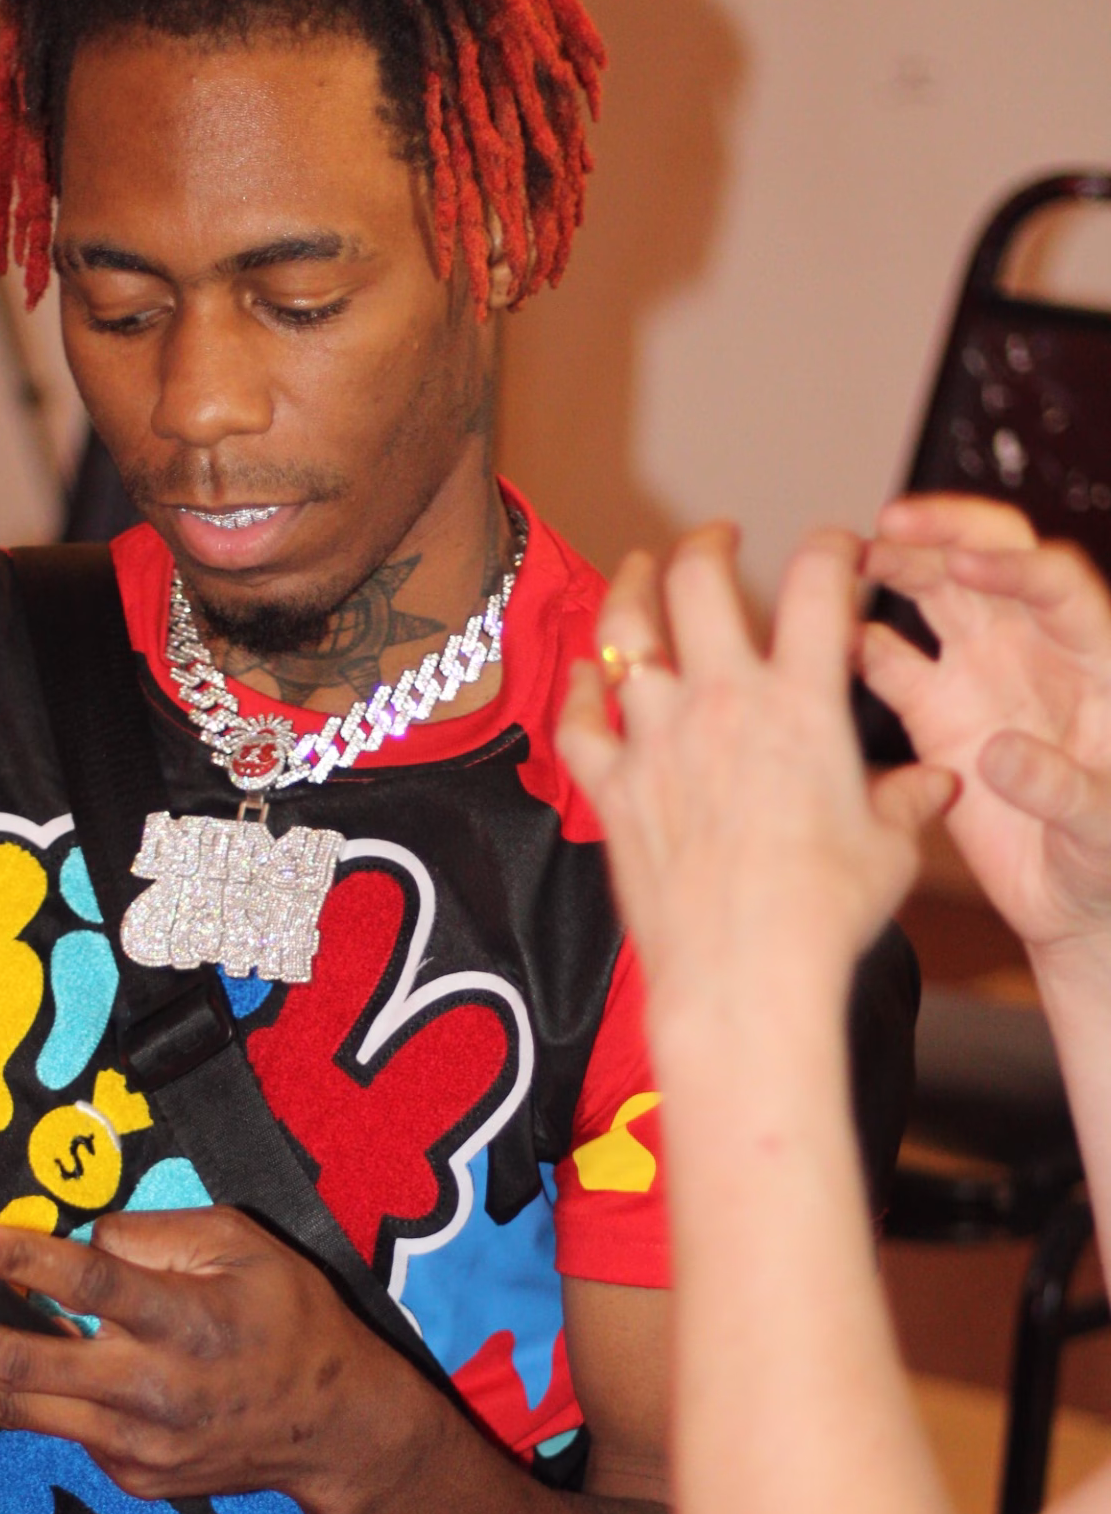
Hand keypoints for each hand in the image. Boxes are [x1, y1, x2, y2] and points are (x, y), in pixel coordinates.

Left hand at [0, 1205, 434, 1513]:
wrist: (334, 1431)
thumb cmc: (290, 1318)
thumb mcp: (245, 1245)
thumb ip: (158, 1234)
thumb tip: (80, 1242)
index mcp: (186, 1319)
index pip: (92, 1285)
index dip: (21, 1262)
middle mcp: (152, 1389)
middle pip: (22, 1367)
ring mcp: (134, 1443)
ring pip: (16, 1410)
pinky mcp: (127, 1475)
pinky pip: (54, 1428)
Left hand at [559, 525, 951, 1026]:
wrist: (742, 975)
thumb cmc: (823, 915)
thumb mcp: (890, 850)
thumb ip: (908, 801)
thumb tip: (934, 786)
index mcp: (802, 702)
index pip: (818, 581)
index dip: (829, 545)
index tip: (834, 547)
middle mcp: (722, 703)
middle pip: (698, 580)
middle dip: (706, 543)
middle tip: (716, 538)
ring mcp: (657, 741)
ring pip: (624, 634)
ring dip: (630, 589)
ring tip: (639, 570)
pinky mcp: (613, 790)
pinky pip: (579, 721)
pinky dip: (579, 690)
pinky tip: (585, 676)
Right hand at [864, 495, 1110, 955]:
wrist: (1074, 901)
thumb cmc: (1109, 860)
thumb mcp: (1104, 831)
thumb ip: (1062, 788)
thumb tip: (1001, 754)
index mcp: (1094, 660)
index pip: (1055, 584)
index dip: (1013, 567)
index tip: (967, 568)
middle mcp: (1036, 650)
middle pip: (990, 562)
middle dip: (942, 533)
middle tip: (890, 526)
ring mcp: (982, 675)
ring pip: (936, 595)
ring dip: (894, 568)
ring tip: (843, 561)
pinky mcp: (937, 715)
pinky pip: (892, 663)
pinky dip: (858, 645)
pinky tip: (824, 641)